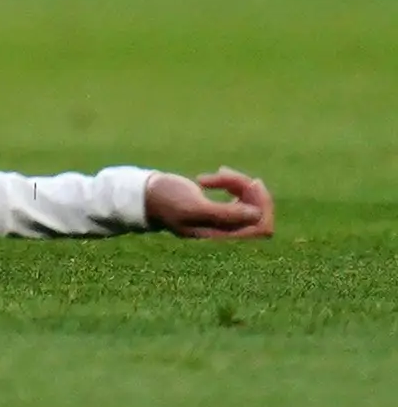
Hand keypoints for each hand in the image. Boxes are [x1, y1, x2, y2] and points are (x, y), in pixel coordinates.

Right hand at [146, 167, 273, 238]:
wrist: (144, 194)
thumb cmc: (166, 200)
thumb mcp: (194, 206)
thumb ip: (225, 214)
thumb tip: (257, 215)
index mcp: (224, 234)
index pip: (262, 226)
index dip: (262, 204)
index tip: (250, 183)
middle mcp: (228, 230)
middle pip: (259, 212)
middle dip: (249, 189)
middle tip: (226, 172)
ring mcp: (224, 219)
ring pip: (249, 202)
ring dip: (237, 183)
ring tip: (217, 172)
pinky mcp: (217, 209)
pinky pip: (239, 197)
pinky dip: (231, 183)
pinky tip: (213, 177)